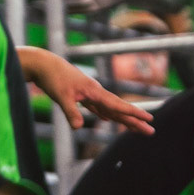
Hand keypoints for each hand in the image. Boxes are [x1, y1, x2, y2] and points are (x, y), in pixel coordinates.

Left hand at [22, 47, 154, 134]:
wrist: (43, 64)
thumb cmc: (52, 78)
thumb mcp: (60, 96)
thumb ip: (70, 111)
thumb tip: (78, 128)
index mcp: (94, 91)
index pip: (118, 105)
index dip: (133, 113)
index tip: (149, 118)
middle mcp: (95, 92)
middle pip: (119, 109)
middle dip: (134, 121)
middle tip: (151, 131)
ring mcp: (89, 93)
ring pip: (110, 109)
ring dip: (122, 119)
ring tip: (135, 128)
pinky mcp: (80, 95)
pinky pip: (97, 107)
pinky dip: (104, 114)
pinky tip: (107, 119)